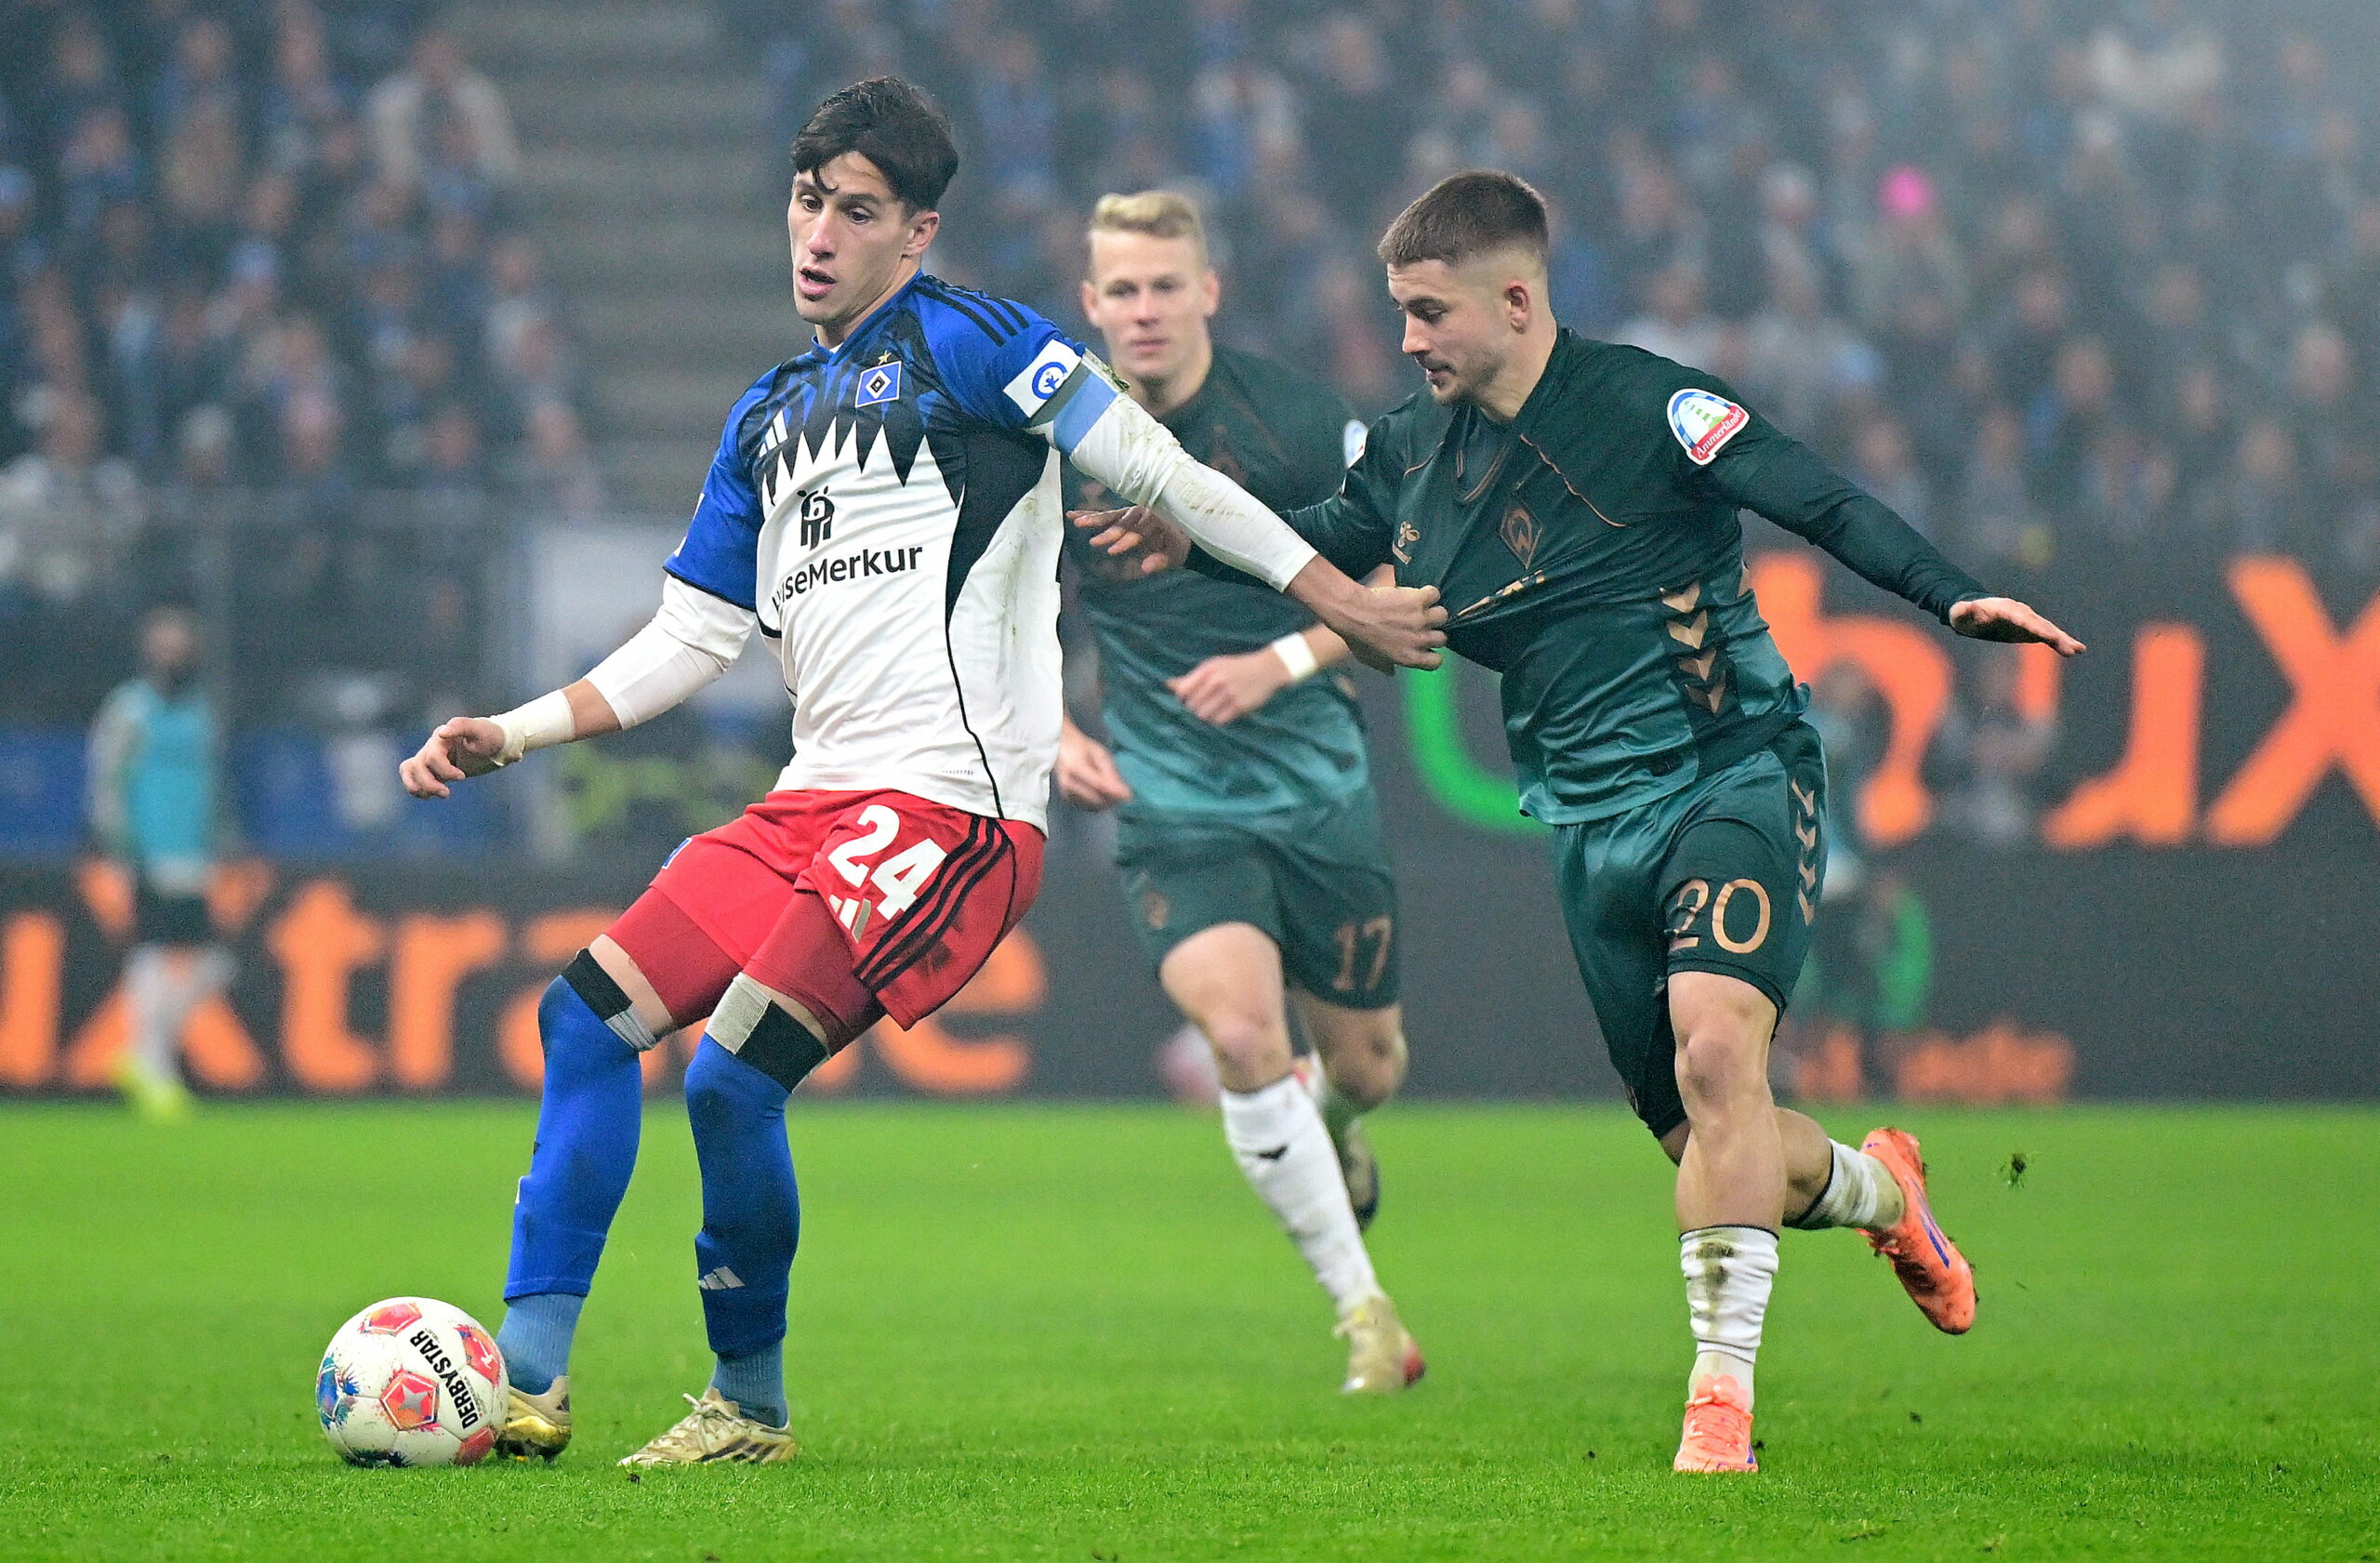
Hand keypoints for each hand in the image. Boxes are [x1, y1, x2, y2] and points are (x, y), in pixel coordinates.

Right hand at [398, 716, 506, 798]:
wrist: (493, 743)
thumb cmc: (488, 735)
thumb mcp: (479, 729)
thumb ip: (461, 726)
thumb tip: (442, 732)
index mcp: (441, 737)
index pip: (432, 758)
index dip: (445, 771)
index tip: (462, 776)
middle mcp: (431, 747)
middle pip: (417, 767)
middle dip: (430, 784)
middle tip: (447, 793)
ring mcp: (429, 758)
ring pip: (410, 772)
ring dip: (420, 788)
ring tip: (438, 795)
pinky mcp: (431, 769)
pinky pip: (412, 778)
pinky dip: (416, 789)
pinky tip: (429, 795)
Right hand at [1055, 723, 1131, 810]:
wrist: (1060, 748)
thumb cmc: (1083, 747)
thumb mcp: (1099, 754)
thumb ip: (1110, 773)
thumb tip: (1124, 793)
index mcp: (1075, 766)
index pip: (1098, 784)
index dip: (1115, 792)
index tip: (1129, 795)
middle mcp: (1068, 782)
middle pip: (1096, 799)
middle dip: (1113, 799)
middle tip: (1124, 794)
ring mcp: (1066, 792)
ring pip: (1093, 806)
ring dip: (1107, 802)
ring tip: (1113, 792)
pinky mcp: (1067, 798)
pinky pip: (1088, 807)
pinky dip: (1099, 803)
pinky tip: (1103, 795)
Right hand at [1070, 506, 1188, 575]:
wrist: (1181, 534)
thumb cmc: (1178, 545)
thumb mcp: (1174, 556)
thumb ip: (1160, 561)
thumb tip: (1145, 568)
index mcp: (1157, 519)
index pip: (1139, 531)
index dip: (1126, 540)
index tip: (1113, 551)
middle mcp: (1142, 512)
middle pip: (1123, 522)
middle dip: (1109, 532)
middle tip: (1094, 542)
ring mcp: (1131, 513)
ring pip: (1111, 516)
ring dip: (1093, 519)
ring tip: (1077, 522)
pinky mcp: (1122, 516)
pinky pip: (1105, 515)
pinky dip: (1089, 515)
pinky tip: (1072, 515)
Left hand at [1169, 648, 1292, 725]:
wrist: (1267, 669)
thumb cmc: (1235, 667)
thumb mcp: (1213, 666)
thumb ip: (1191, 677)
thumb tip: (1168, 685)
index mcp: (1208, 670)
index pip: (1183, 691)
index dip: (1182, 699)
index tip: (1186, 700)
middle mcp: (1217, 681)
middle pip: (1192, 706)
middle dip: (1194, 709)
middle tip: (1203, 706)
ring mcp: (1229, 694)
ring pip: (1204, 715)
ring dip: (1205, 716)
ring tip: (1212, 710)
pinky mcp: (1240, 706)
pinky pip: (1219, 721)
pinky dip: (1217, 720)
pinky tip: (1222, 713)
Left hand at [1293, 562, 1445, 670]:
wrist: (1353, 612)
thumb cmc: (1357, 637)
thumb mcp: (1369, 658)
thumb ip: (1384, 666)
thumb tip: (1392, 671)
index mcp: (1409, 658)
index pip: (1436, 662)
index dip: (1432, 654)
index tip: (1424, 648)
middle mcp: (1419, 640)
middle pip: (1442, 638)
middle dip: (1433, 632)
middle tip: (1421, 626)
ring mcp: (1420, 619)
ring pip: (1442, 615)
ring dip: (1433, 611)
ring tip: (1422, 608)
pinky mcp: (1418, 599)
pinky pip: (1434, 593)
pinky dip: (1428, 592)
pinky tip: (1418, 594)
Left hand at [1949, 597, 2085, 656]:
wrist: (1972, 612)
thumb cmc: (1963, 615)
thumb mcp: (1960, 613)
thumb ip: (1965, 610)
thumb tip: (1970, 605)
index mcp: (2004, 608)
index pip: (2021, 618)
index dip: (2035, 627)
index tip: (2047, 636)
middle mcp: (2020, 612)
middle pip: (2039, 624)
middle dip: (2054, 636)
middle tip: (2070, 647)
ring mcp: (2027, 620)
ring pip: (2047, 630)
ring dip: (2063, 640)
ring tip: (2079, 649)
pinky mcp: (2030, 629)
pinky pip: (2047, 636)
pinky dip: (2060, 642)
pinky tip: (2076, 651)